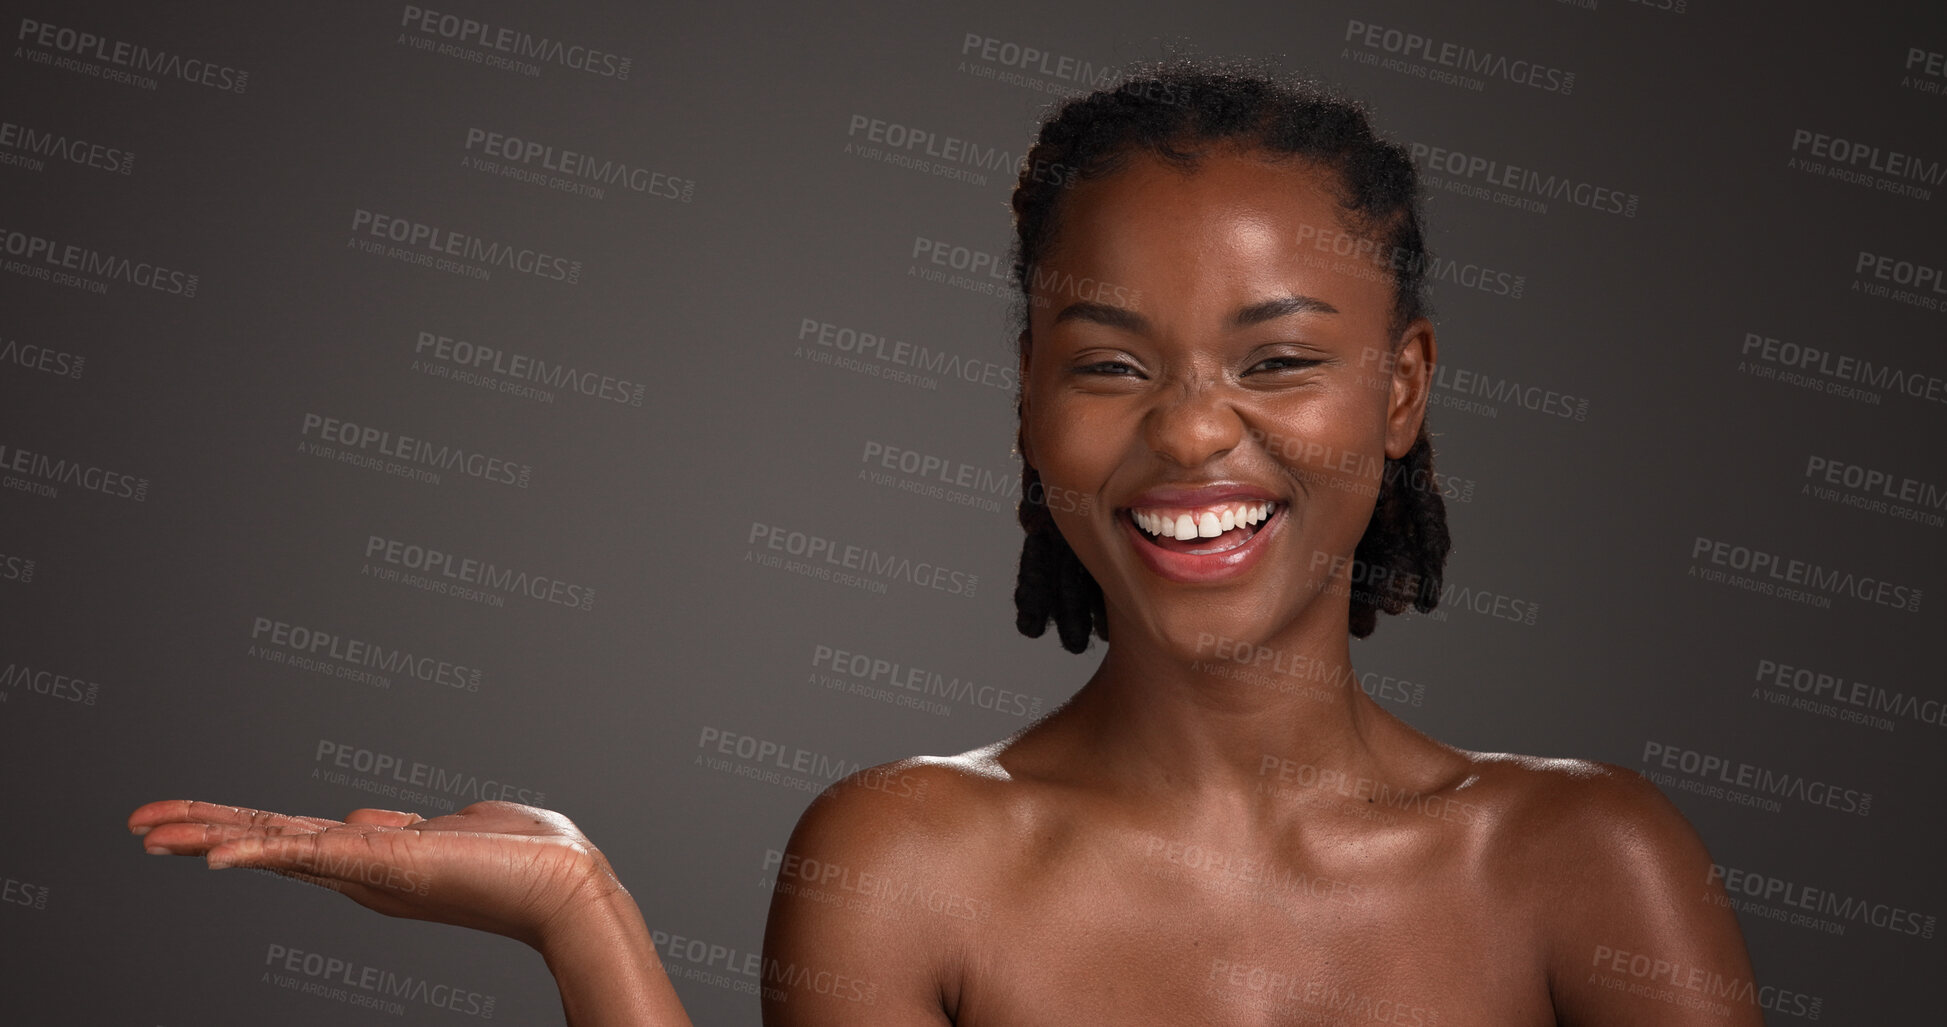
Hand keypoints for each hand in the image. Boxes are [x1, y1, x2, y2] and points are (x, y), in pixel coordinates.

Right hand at [128, 799, 623, 950]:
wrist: (567, 885)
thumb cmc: (528, 857)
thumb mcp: (455, 829)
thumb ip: (408, 827)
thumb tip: (372, 818)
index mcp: (373, 857)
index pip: (287, 837)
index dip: (234, 827)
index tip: (185, 823)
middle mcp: (362, 868)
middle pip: (264, 841)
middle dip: (199, 830)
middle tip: (139, 824)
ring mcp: (369, 868)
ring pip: (272, 846)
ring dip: (208, 836)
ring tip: (151, 832)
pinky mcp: (386, 863)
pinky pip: (311, 855)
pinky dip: (260, 852)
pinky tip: (214, 855)